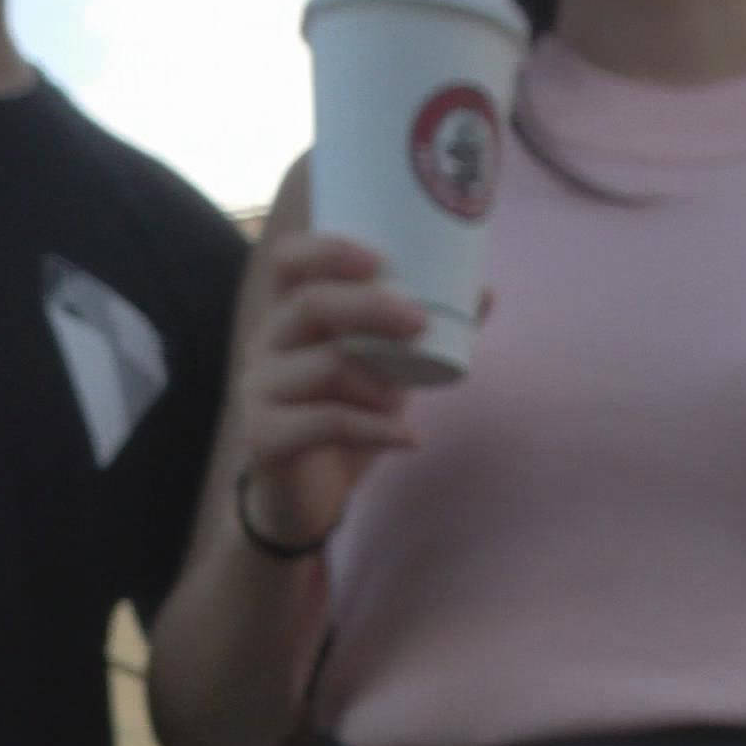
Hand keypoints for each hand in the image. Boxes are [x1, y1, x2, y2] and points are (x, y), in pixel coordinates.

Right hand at [235, 234, 432, 552]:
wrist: (309, 495)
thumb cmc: (347, 416)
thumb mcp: (386, 369)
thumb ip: (424, 333)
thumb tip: (485, 291)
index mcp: (289, 315)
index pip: (288, 261)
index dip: (328, 250)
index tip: (380, 259)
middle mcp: (267, 344)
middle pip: (309, 305)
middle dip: (369, 307)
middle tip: (419, 322)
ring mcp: (260, 391)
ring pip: (323, 367)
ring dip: (378, 380)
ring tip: (406, 399)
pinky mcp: (265, 437)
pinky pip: (326, 424)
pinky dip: (378, 429)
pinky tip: (409, 438)